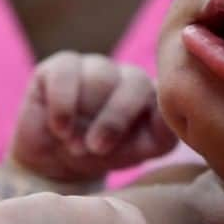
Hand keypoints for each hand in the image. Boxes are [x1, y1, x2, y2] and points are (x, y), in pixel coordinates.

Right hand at [10, 52, 176, 182]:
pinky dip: (63, 103)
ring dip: (85, 116)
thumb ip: (162, 136)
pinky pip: (66, 72)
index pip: (166, 94)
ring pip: (100, 77)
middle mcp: (128, 75)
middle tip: (96, 149)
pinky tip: (59, 127)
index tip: (140, 146)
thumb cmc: (104, 153)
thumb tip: (167, 117)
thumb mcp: (138, 152)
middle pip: (135, 82)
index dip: (156, 118)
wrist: (56, 159)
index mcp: (152, 94)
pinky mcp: (62, 65)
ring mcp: (96, 66)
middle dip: (115, 119)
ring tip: (74, 145)